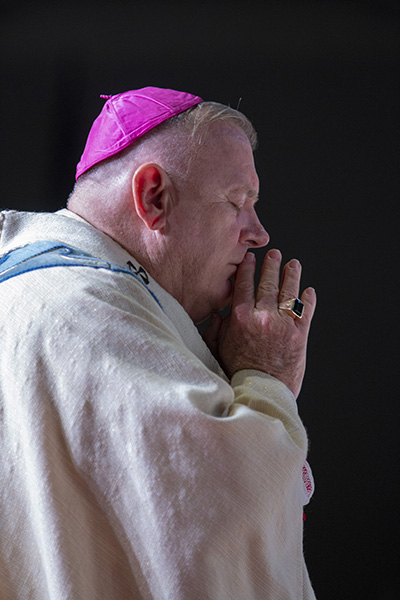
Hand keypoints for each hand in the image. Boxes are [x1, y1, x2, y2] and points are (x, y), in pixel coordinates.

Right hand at [203, 249, 315, 397]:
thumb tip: (217, 314)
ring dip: (292, 276)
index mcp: (241, 318)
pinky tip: (308, 291)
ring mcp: (283, 325)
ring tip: (294, 265)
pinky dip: (308, 299)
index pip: (244, 285)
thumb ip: (215, 330)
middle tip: (275, 255)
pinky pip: (305, 312)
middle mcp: (263, 317)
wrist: (260, 393)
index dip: (248, 269)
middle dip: (272, 266)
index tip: (250, 259)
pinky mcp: (299, 336)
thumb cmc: (237, 373)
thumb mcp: (218, 349)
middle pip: (268, 284)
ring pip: (289, 293)